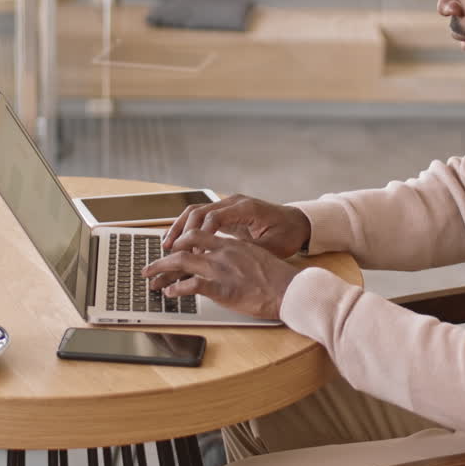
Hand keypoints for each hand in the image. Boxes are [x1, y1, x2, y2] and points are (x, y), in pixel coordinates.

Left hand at [142, 231, 300, 320]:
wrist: (290, 289)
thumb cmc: (277, 277)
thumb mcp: (256, 255)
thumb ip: (238, 253)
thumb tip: (228, 256)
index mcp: (231, 243)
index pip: (198, 234)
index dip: (180, 240)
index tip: (171, 248)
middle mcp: (223, 252)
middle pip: (184, 244)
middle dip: (163, 254)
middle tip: (151, 264)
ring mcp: (221, 269)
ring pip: (181, 261)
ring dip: (162, 269)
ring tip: (151, 278)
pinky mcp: (221, 288)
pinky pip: (191, 285)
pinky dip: (177, 288)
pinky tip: (170, 292)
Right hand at [162, 194, 310, 258]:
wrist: (298, 222)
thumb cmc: (287, 234)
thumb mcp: (272, 247)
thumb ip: (249, 252)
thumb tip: (227, 263)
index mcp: (246, 208)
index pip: (213, 217)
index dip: (199, 236)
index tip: (191, 254)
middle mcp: (234, 202)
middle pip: (199, 211)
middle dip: (181, 230)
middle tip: (168, 250)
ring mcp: (229, 205)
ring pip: (195, 211)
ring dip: (180, 228)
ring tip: (166, 246)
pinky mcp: (226, 211)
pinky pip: (201, 216)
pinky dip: (188, 228)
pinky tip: (179, 242)